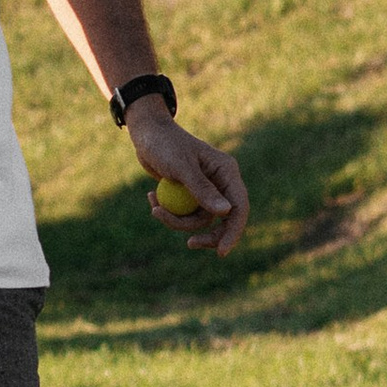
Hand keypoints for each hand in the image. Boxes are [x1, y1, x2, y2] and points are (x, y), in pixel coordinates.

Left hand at [126, 97, 247, 256]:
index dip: (233, 231)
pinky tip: (151, 198)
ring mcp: (205, 189)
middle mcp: (221, 181)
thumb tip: (226, 213)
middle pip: (224, 219)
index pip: (239, 207)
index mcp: (226, 171)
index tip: (221, 252)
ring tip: (154, 209)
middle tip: (191, 244)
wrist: (147, 135)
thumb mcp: (181, 167)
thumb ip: (202, 190)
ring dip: (176, 220)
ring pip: (199, 219)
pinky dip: (168, 212)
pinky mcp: (190, 194)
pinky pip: (185, 214)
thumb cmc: (164, 145)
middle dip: (208, 234)